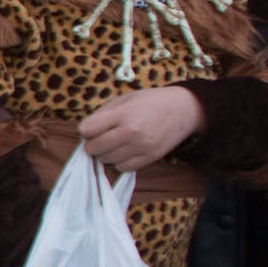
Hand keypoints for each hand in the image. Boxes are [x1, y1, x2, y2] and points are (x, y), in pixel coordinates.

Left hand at [77, 86, 205, 171]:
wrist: (183, 110)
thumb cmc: (150, 102)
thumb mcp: (125, 99)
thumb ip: (103, 113)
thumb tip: (85, 131)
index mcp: (123, 114)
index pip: (88, 129)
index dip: (85, 129)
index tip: (90, 127)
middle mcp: (131, 132)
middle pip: (94, 148)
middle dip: (91, 143)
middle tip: (99, 137)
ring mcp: (141, 147)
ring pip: (106, 160)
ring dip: (105, 153)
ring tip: (113, 143)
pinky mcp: (150, 158)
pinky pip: (123, 167)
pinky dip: (119, 161)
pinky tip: (124, 151)